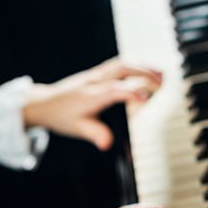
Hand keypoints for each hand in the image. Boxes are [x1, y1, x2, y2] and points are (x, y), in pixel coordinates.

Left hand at [22, 58, 162, 149]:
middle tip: (162, 83)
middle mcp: (94, 82)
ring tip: (162, 75)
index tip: (146, 101)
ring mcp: (96, 74)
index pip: (114, 91)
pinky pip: (119, 63)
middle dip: (144, 73)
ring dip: (143, 66)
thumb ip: (95, 134)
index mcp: (90, 96)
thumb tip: (107, 144)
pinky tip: (148, 70)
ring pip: (121, 63)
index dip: (131, 93)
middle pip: (121, 69)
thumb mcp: (77, 129)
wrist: (45, 103)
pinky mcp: (97, 72)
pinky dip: (136, 64)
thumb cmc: (62, 117)